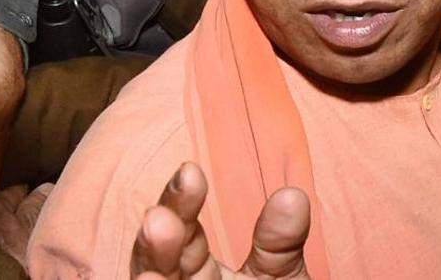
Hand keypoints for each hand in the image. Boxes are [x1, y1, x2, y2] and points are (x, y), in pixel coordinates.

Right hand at [131, 163, 310, 279]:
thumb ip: (280, 243)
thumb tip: (292, 197)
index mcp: (195, 272)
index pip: (181, 230)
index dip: (181, 200)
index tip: (190, 171)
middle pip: (155, 263)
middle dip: (155, 242)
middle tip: (158, 219)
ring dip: (148, 277)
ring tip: (152, 269)